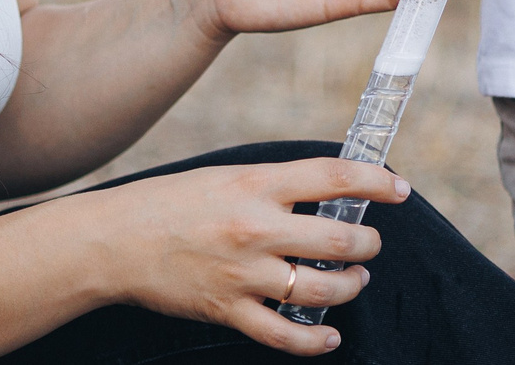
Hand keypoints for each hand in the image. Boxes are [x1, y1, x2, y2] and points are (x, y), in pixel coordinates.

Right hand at [85, 156, 407, 354]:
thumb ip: (276, 184)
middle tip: (370, 244)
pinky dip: (315, 339)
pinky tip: (330, 335)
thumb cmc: (173, 201)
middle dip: (368, 244)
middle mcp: (256, 227)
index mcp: (257, 184)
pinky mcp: (229, 310)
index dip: (375, 182)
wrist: (117, 239)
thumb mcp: (229, 175)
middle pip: (337, 241)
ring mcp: (244, 273)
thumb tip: (327, 189)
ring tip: (355, 280)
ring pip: (321, 289)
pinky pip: (284, 334)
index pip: (333, 177)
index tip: (398, 187)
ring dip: (350, 287)